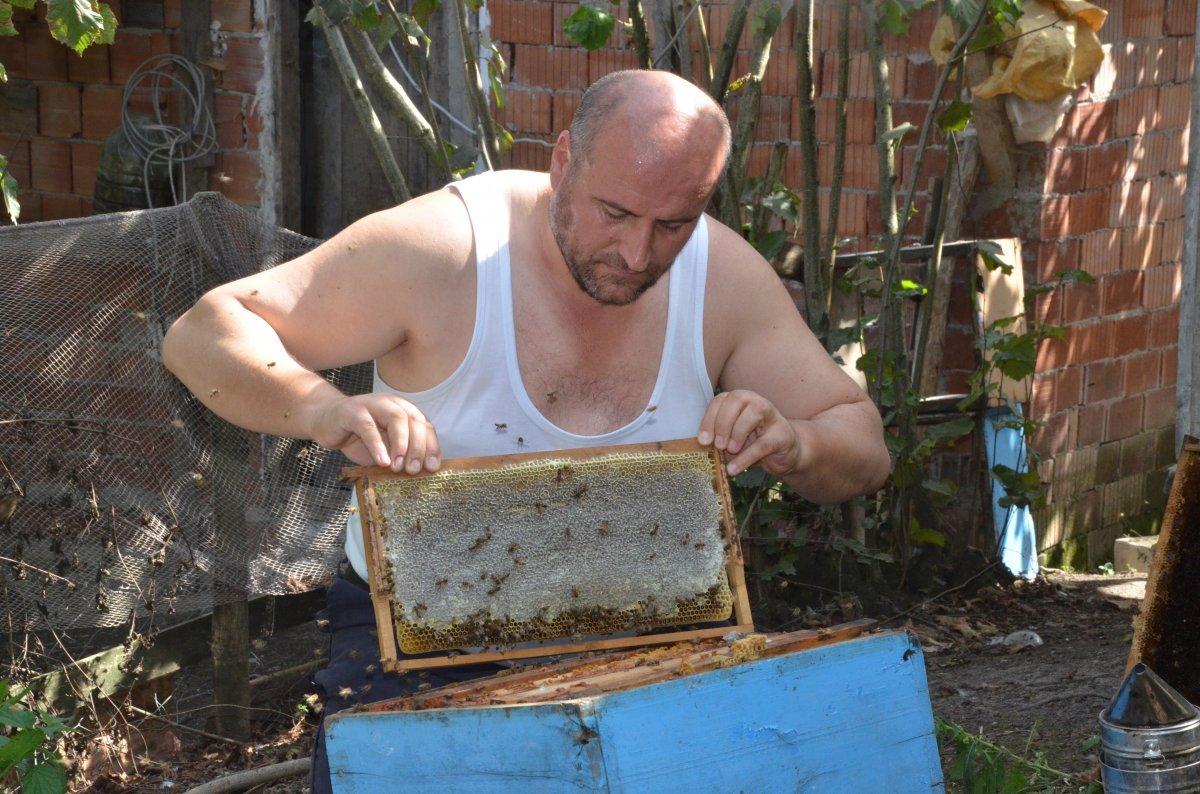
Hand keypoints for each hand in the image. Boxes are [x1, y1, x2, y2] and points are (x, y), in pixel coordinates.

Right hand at [309, 393, 440, 472]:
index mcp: (403, 410)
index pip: (424, 425)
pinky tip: (382, 461)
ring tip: (398, 467)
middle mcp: (391, 403)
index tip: (432, 467)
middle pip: (413, 420)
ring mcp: (372, 404)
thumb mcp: (384, 447)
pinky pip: (368, 427)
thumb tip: (421, 471)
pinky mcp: (352, 411)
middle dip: (417, 447)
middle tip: (414, 470)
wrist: (325, 421)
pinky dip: (377, 445)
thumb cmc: (358, 437)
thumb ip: (400, 454)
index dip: (431, 446)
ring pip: (396, 418)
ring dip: (401, 444)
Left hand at [697, 390, 800, 477]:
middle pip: (737, 399)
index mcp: (740, 400)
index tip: (703, 440)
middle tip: (718, 445)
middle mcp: (756, 402)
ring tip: (730, 450)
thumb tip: (702, 445)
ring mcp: (772, 417)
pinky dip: (746, 457)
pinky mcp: (782, 435)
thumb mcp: (732, 438)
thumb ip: (719, 437)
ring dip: (737, 433)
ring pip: (754, 412)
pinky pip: (763, 444)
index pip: (721, 400)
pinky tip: (734, 469)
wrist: (785, 454)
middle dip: (723, 423)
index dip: (709, 418)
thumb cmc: (753, 442)